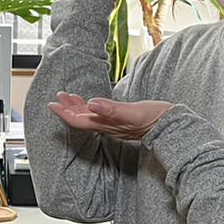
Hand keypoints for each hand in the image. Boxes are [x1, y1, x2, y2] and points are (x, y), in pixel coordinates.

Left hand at [48, 93, 171, 139]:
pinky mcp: (119, 121)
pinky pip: (98, 115)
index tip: (53, 104)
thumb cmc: (154, 118)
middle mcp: (107, 126)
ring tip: (68, 96)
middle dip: (67, 109)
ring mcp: (113, 124)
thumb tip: (91, 103)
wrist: (170, 125)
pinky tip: (89, 102)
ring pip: (89, 117)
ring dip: (76, 107)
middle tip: (58, 97)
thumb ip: (111, 109)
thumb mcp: (132, 112)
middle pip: (81, 119)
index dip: (64, 113)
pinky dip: (89, 107)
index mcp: (107, 124)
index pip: (79, 120)